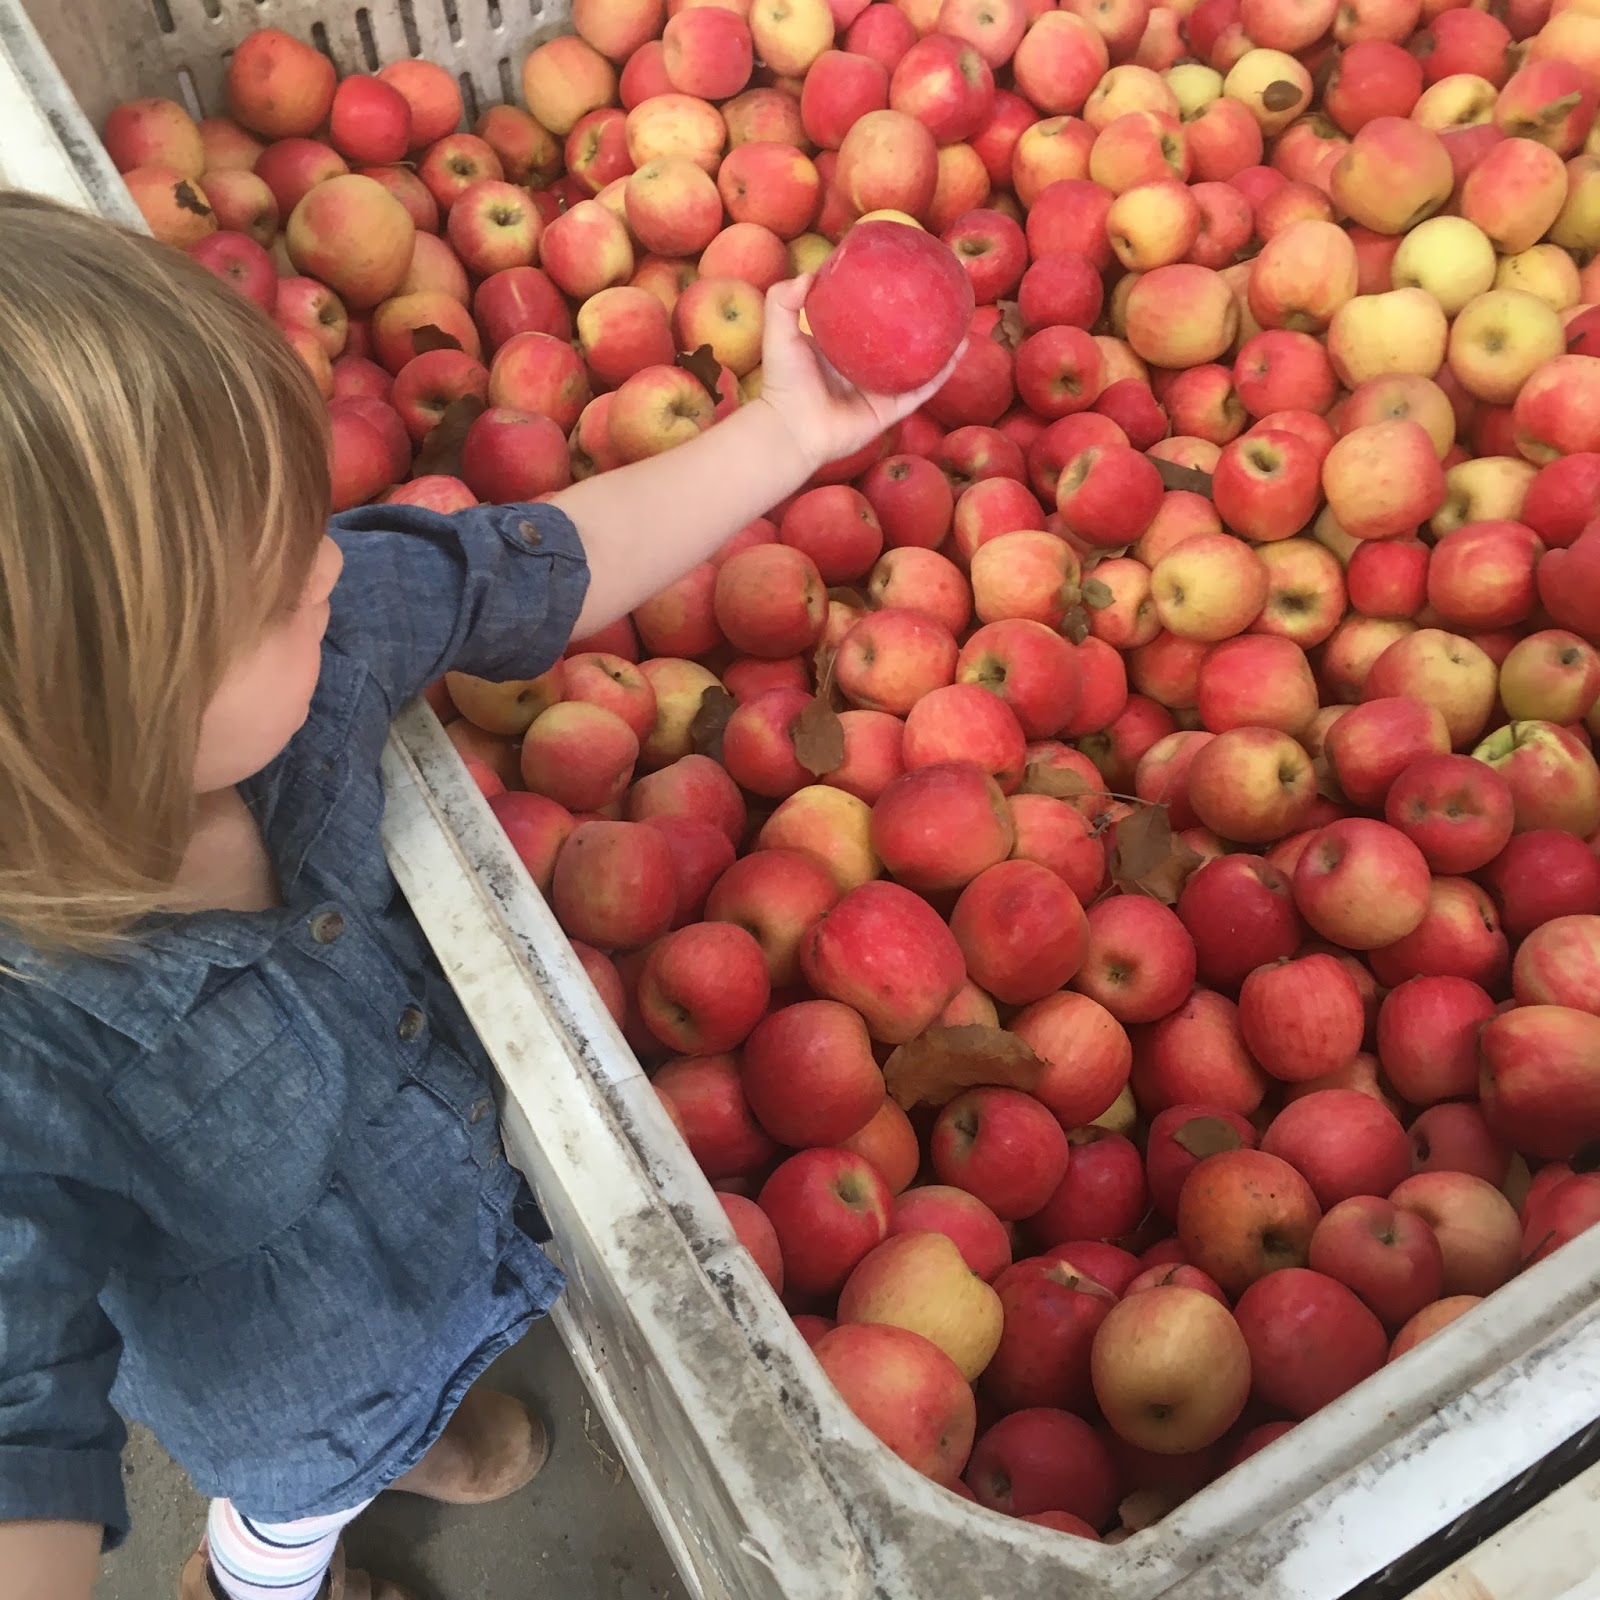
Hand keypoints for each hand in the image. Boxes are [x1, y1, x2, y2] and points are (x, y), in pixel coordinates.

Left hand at [753, 275, 966, 476]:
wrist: (792, 429)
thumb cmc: (784, 384)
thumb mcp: (779, 332)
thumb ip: (784, 300)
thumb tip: (811, 274)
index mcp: (843, 349)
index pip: (870, 319)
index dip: (887, 300)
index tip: (904, 276)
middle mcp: (865, 369)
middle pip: (900, 341)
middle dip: (921, 321)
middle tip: (941, 294)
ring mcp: (880, 390)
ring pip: (918, 365)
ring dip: (940, 345)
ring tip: (961, 321)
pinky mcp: (890, 410)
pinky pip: (921, 390)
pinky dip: (940, 374)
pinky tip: (958, 352)